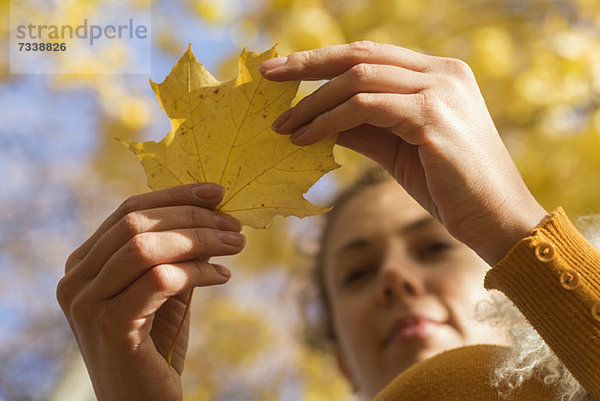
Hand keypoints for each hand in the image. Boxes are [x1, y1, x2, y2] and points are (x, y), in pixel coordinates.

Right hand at [57, 183, 244, 400]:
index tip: (217, 193)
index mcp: (85, 264)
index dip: (175, 196)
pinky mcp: (109, 326)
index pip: (128, 211)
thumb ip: (176, 252)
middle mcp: (76, 279)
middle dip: (192, 217)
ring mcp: (87, 302)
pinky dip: (198, 271)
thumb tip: (211, 212)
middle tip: (234, 225)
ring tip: (235, 245)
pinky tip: (223, 275)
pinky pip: (161, 279)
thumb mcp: (165, 288)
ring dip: (200, 240)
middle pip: (136, 223)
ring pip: (146, 247)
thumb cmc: (156, 344)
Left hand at [259, 41, 547, 264]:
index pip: (370, 56)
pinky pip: (365, 108)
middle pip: (359, 56)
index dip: (324, 60)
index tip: (285, 71)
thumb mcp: (398, 151)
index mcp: (439, 74)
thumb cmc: (450, 189)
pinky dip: (328, 120)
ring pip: (357, 80)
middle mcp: (442, 73)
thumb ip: (363, 128)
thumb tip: (318, 119)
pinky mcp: (433, 117)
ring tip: (282, 125)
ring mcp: (440, 91)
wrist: (497, 221)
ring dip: (312, 102)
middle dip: (307, 65)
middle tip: (268, 76)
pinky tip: (304, 137)